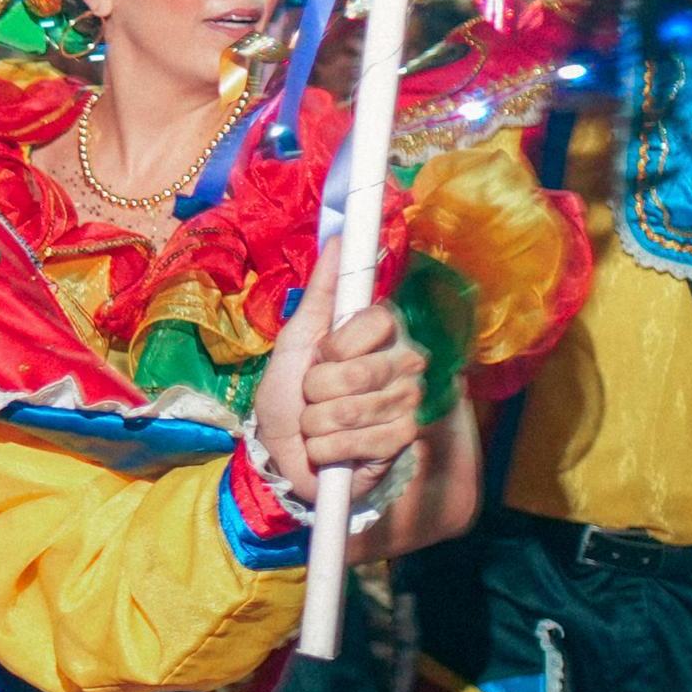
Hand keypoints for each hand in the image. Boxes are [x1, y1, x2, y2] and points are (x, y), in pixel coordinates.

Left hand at [253, 243, 423, 506]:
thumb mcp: (296, 338)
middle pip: (357, 371)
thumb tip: (340, 238)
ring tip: (318, 424)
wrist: (283, 453)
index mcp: (382, 333)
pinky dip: (327, 449)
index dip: (337, 345)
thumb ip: (321, 290)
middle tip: (313, 396)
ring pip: (350, 410)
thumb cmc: (290, 393)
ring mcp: (408, 404)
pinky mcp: (402, 442)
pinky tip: (330, 449)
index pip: (377, 320)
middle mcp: (405, 363)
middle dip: (315, 390)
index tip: (323, 355)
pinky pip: (358, 441)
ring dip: (316, 423)